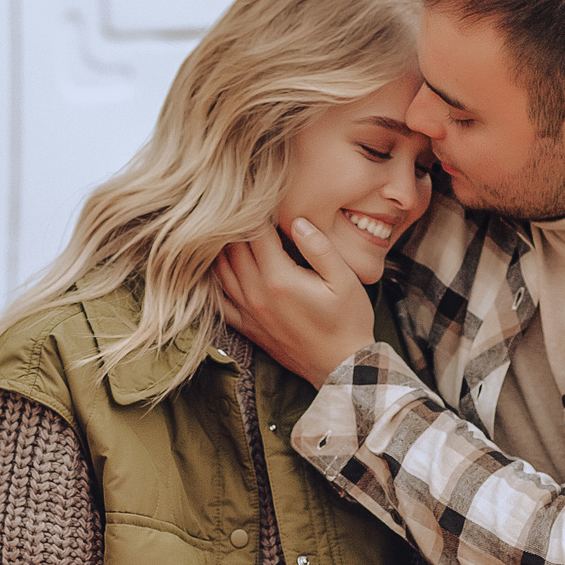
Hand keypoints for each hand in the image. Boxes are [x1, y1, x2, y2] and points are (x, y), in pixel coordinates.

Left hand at [213, 220, 376, 385]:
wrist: (342, 368)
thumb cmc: (348, 322)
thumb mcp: (345, 280)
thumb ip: (319, 247)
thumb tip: (297, 220)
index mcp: (279, 279)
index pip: (255, 233)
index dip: (256, 210)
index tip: (260, 196)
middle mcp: (257, 295)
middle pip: (232, 249)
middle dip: (236, 225)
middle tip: (242, 208)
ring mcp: (249, 313)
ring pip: (221, 272)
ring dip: (223, 249)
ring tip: (230, 230)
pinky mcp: (247, 327)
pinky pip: (219, 301)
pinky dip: (215, 281)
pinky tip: (219, 268)